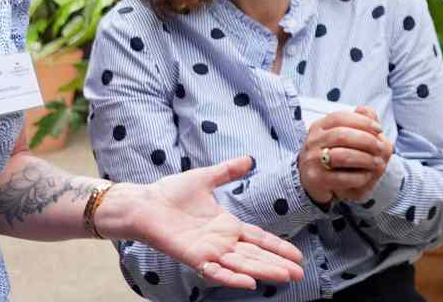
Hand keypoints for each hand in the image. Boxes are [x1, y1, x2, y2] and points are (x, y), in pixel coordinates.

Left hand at [97, 156, 302, 289]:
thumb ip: (228, 171)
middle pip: (256, 255)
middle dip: (278, 264)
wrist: (143, 202)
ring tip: (285, 277)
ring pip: (242, 264)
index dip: (277, 247)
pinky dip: (232, 277)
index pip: (259, 239)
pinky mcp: (193, 256)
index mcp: (227, 225)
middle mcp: (221, 242)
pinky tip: (250, 283)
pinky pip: (215, 271)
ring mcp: (208, 251)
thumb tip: (249, 159)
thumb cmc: (169, 193)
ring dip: (263, 271)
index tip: (297, 255)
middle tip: (299, 273)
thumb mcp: (206, 178)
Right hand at [297, 107, 391, 204]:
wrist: (318, 183)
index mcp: (319, 127)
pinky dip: (359, 176)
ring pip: (342, 156)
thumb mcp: (346, 136)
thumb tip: (365, 109)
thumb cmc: (336, 156)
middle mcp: (313, 142)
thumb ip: (358, 121)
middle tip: (380, 147)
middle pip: (342, 135)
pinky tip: (367, 176)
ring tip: (377, 162)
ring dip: (365, 158)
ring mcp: (312, 161)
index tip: (379, 129)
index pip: (340, 117)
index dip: (362, 121)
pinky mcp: (315, 180)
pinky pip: (341, 177)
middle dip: (366, 140)